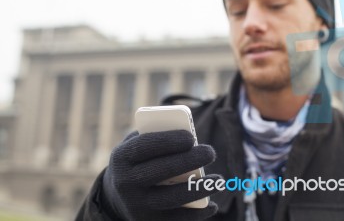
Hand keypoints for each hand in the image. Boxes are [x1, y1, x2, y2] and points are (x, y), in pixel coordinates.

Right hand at [101, 130, 220, 220]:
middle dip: (188, 161)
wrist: (118, 197)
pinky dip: (196, 214)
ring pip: (171, 198)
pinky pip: (176, 220)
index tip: (191, 137)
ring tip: (220, 181)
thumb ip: (156, 137)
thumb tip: (188, 135)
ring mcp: (136, 206)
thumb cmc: (139, 162)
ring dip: (198, 189)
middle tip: (210, 152)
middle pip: (160, 171)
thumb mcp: (137, 146)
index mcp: (121, 158)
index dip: (168, 141)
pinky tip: (212, 205)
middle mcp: (125, 183)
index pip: (144, 146)